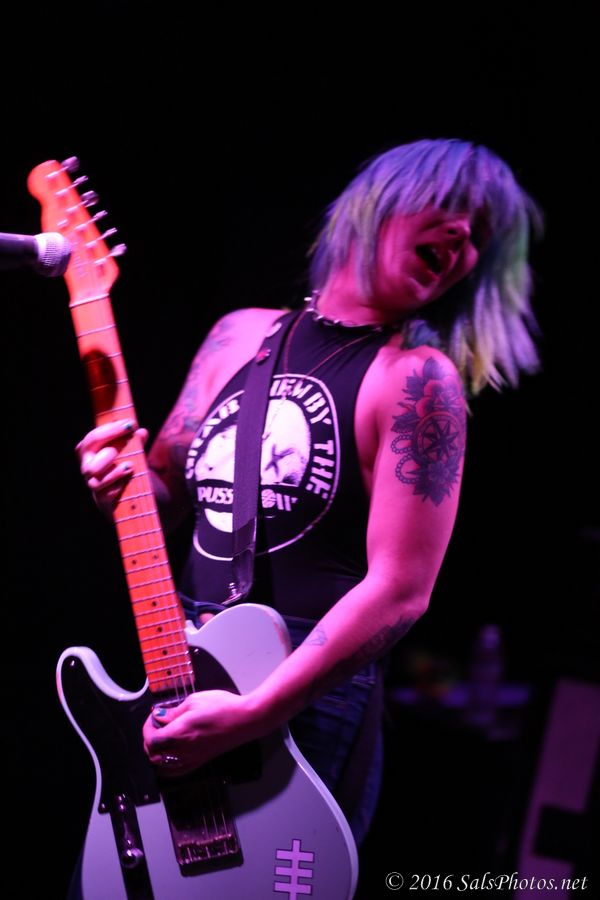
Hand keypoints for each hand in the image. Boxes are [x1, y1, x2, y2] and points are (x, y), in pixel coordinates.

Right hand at [76, 419, 147, 512]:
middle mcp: (88, 468)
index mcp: (91, 453)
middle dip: (108, 447)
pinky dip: (116, 487)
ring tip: (130, 466)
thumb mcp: (135, 456)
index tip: (130, 425)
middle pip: (88, 459)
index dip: (110, 430)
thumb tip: (141, 432)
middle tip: (128, 444)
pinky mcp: (103, 502)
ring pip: (93, 478)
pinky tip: (128, 480)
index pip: (93, 438)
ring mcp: (94, 486)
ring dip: (112, 471)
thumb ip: (137, 444)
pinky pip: (104, 495)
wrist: (136, 501)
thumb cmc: (130, 472)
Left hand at [142, 690, 262, 776]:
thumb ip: (173, 711)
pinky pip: (176, 773)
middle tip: (156, 726)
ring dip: (156, 755)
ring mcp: (192, 758)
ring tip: (162, 740)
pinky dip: (167, 767)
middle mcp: (183, 750)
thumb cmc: (223, 707)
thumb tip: (159, 716)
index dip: (147, 728)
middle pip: (153, 756)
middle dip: (149, 741)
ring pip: (162, 768)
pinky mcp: (200, 762)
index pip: (151, 740)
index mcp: (180, 733)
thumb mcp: (194, 700)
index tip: (153, 717)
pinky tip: (171, 755)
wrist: (245, 719)